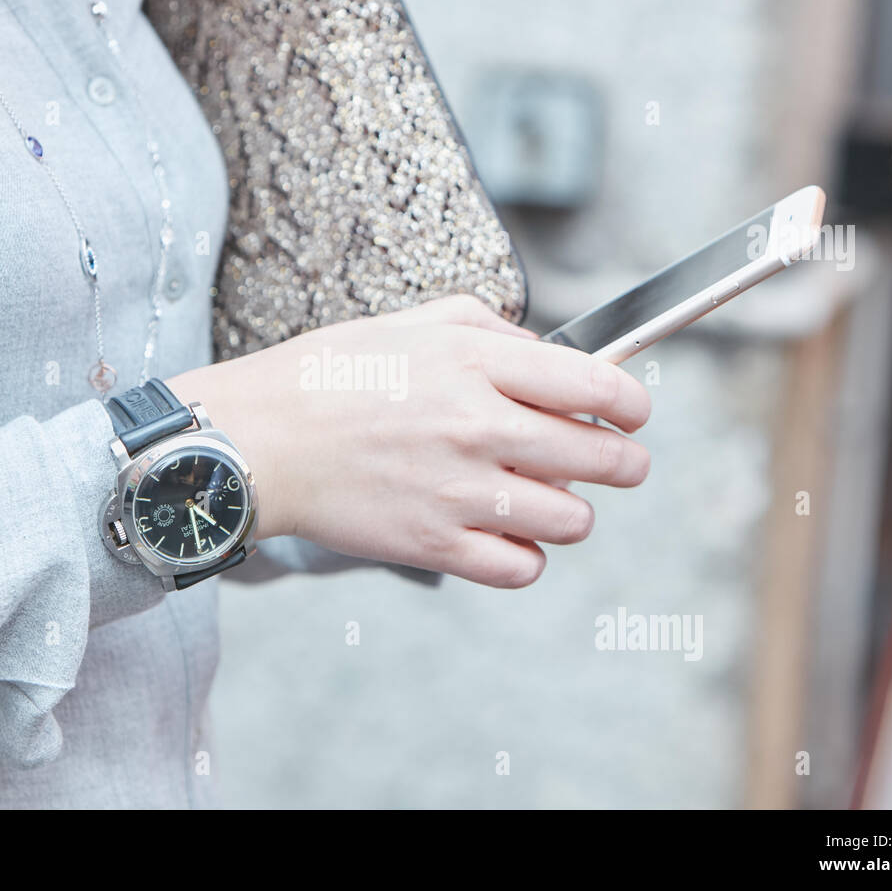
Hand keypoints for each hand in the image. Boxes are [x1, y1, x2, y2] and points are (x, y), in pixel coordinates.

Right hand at [166, 295, 650, 587]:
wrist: (257, 441)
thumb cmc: (326, 376)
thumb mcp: (410, 323)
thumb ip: (489, 328)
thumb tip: (546, 352)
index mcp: (477, 365)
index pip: (599, 386)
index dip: (634, 402)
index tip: (634, 412)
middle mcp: (479, 428)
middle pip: (603, 458)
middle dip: (625, 462)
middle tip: (619, 463)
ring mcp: (459, 493)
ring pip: (572, 519)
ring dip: (572, 511)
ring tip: (549, 499)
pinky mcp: (435, 545)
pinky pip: (521, 567)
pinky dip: (527, 556)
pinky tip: (508, 535)